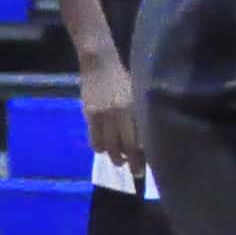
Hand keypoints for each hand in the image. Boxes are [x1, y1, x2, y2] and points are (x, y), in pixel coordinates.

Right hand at [80, 48, 139, 163]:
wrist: (100, 63)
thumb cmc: (123, 78)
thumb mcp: (137, 94)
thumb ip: (139, 115)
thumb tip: (144, 140)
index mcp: (134, 107)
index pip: (139, 138)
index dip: (142, 155)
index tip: (145, 167)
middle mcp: (120, 113)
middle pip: (125, 146)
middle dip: (131, 162)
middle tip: (136, 171)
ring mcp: (103, 115)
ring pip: (108, 146)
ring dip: (115, 157)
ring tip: (120, 160)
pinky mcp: (90, 115)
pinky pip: (94, 140)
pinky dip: (100, 148)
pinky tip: (105, 148)